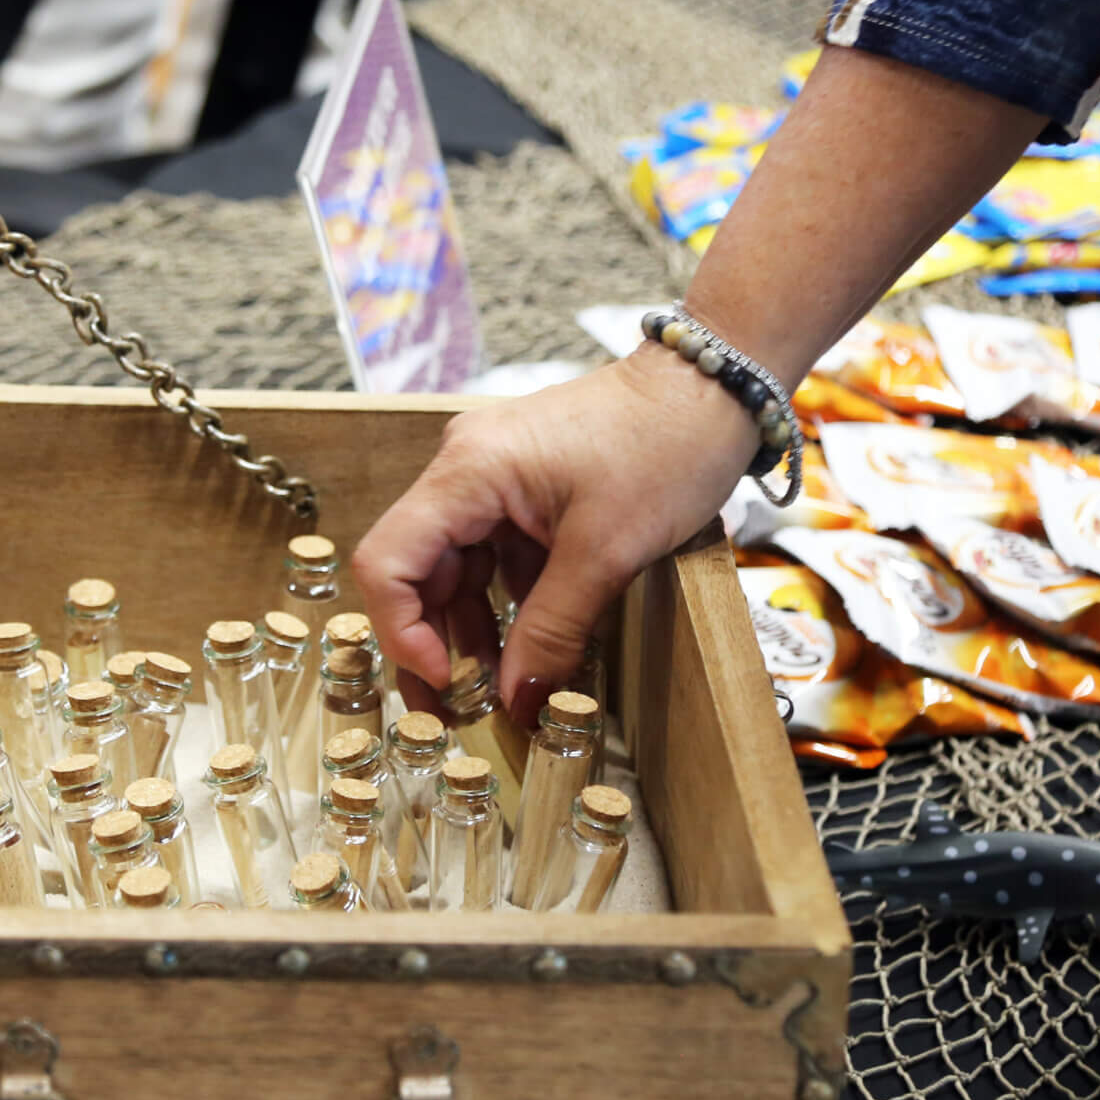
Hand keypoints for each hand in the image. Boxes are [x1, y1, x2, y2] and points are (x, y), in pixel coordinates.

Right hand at [352, 345, 761, 726]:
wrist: (712, 388)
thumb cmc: (665, 445)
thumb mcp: (607, 553)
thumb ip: (553, 632)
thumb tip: (516, 704)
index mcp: (468, 471)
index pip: (388, 561)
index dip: (403, 632)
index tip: (443, 682)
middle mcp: (465, 469)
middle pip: (416, 571)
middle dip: (433, 644)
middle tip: (456, 711)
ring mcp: (492, 478)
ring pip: (457, 571)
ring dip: (474, 631)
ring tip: (501, 690)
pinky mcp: (522, 490)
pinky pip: (494, 558)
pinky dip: (507, 605)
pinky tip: (529, 650)